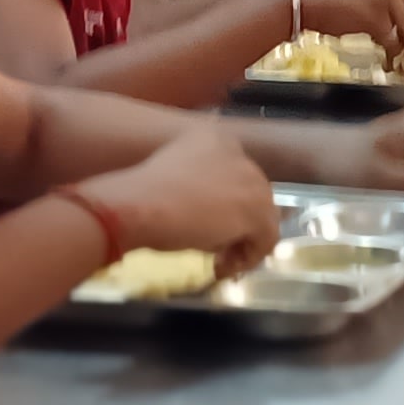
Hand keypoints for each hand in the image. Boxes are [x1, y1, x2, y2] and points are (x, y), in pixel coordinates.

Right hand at [86, 129, 281, 272]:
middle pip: (252, 195)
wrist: (139, 204)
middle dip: (239, 225)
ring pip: (262, 217)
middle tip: (219, 250)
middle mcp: (239, 153)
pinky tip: (221, 267)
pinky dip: (247, 257)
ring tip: (220, 262)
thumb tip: (213, 221)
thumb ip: (198, 190)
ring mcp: (250, 181)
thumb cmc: (141, 193)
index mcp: (214, 137)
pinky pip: (264, 240)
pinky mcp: (256, 210)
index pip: (234, 176)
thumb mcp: (172, 181)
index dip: (226, 206)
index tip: (211, 226)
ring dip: (243, 243)